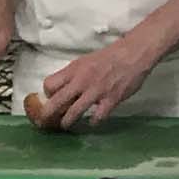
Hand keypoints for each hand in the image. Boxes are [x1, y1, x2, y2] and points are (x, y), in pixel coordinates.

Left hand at [40, 39, 157, 128]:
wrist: (134, 53)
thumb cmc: (109, 57)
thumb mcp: (85, 61)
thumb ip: (73, 75)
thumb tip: (63, 88)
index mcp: (74, 70)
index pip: (49, 84)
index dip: (47, 93)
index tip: (50, 98)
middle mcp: (81, 81)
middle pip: (57, 101)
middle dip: (47, 114)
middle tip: (44, 122)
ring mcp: (96, 91)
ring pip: (74, 112)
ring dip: (67, 121)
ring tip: (65, 125)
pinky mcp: (111, 99)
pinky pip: (98, 116)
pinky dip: (94, 121)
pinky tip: (93, 121)